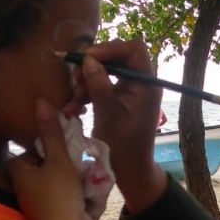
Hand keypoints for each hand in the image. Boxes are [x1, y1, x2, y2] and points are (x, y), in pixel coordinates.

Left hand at [7, 100, 95, 219]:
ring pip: (56, 181)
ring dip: (71, 174)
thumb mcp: (58, 159)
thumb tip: (40, 102)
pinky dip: (76, 189)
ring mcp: (42, 203)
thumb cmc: (59, 194)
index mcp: (20, 176)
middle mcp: (27, 190)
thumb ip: (52, 133)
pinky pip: (66, 195)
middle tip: (74, 149)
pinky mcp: (57, 212)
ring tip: (85, 163)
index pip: (23, 154)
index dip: (38, 146)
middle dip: (59, 159)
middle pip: (42, 167)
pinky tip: (90, 181)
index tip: (55, 140)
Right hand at [75, 39, 166, 209]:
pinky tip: (74, 109)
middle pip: (115, 57)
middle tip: (75, 80)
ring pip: (104, 71)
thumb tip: (88, 60)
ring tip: (73, 101)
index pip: (133, 49)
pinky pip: (100, 85)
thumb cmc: (123, 146)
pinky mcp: (118, 98)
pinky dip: (86, 94)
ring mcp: (129, 90)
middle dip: (92, 66)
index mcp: (146, 84)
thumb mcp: (109, 115)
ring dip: (85, 83)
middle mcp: (140, 82)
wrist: (129, 170)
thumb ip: (100, 86)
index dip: (109, 48)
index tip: (86, 59)